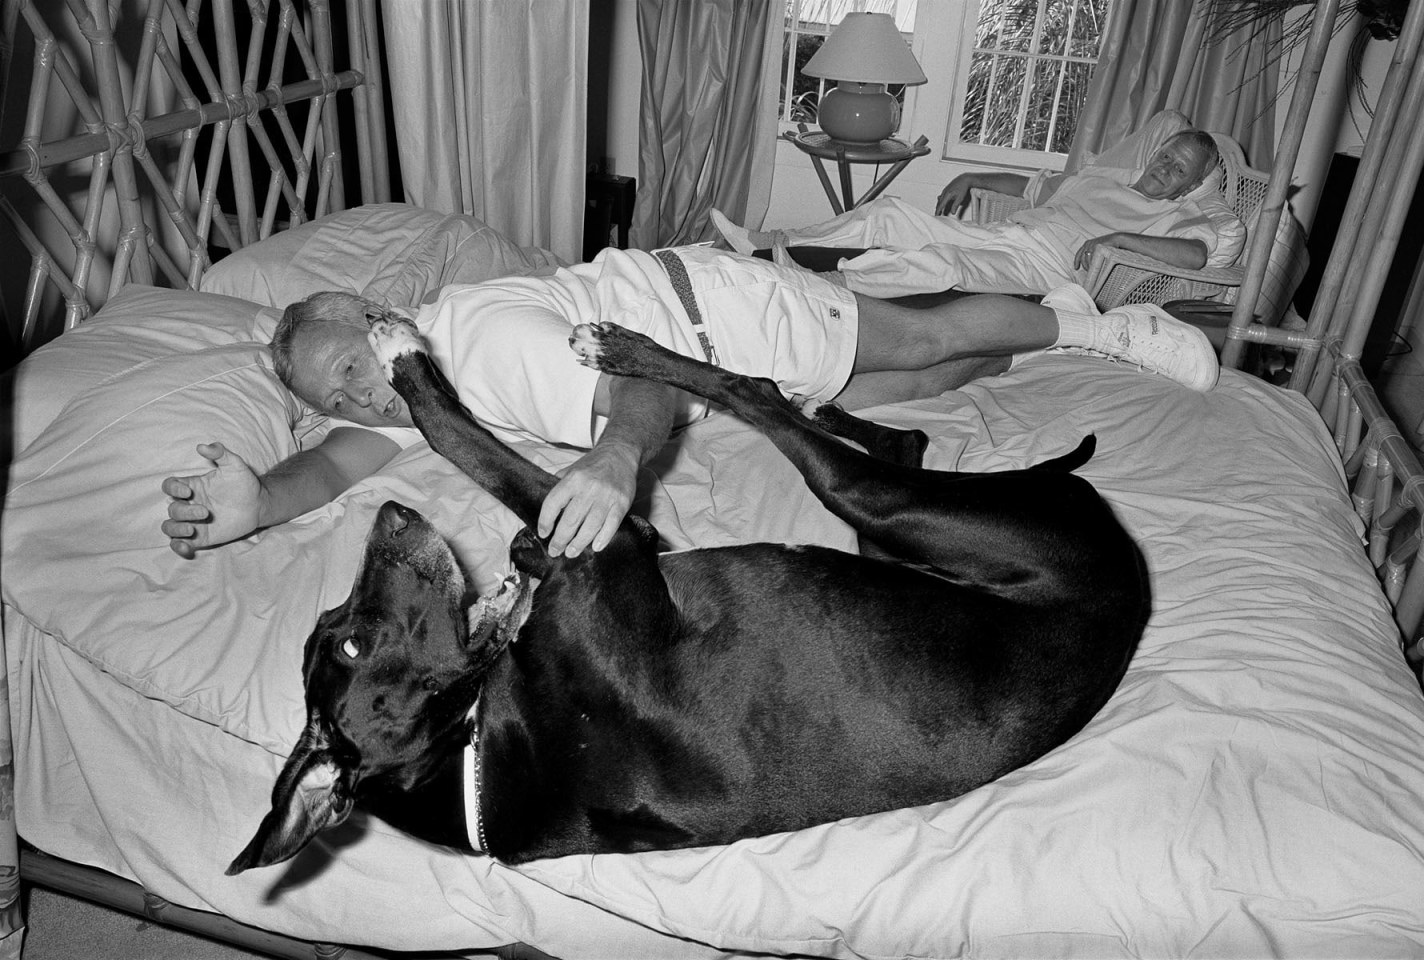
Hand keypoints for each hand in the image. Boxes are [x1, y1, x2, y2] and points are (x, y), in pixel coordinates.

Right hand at [160, 442, 262, 558]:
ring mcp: (192, 522)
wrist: (258, 505)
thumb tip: (202, 446)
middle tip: (205, 512)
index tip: (188, 491)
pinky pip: (180, 543)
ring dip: (176, 529)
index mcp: (191, 486)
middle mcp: (188, 504)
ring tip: (192, 529)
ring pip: (170, 527)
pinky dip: (178, 546)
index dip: (173, 489)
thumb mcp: (235, 465)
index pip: (170, 486)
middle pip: (172, 509)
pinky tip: (187, 548)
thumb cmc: (244, 484)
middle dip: (184, 511)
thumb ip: (221, 454)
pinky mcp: (200, 537)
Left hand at [536, 442, 639, 557]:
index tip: (543, 534)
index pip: (553, 504)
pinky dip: (603, 538)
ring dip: (579, 543)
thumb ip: (558, 486)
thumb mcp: (571, 469)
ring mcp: (607, 496)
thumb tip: (547, 509)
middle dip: (560, 539)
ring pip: (590, 526)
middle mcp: (589, 488)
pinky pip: (611, 525)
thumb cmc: (592, 465)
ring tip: (571, 553)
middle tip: (554, 551)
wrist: (620, 453)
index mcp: (573, 479)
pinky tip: (594, 547)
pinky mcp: (622, 503)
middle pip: (570, 520)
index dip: (545, 521)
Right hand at [934, 174, 977, 216]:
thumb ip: (955, 206)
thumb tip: (953, 212)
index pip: (941, 205)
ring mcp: (945, 190)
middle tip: (937, 214)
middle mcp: (944, 192)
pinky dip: (940, 200)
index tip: (936, 215)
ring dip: (939, 205)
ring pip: (940, 199)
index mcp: (947, 195)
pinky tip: (942, 202)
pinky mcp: (946, 189)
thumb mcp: (960, 198)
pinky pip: (941, 196)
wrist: (964, 179)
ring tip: (939, 209)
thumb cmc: (963, 187)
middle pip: (939, 203)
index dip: (938, 211)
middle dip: (937, 209)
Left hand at [1075, 233, 1126, 270]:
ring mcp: (1093, 245)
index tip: (1076, 268)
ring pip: (1088, 259)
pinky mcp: (1098, 247)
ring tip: (1093, 270)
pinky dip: (1094, 263)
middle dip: (1085, 266)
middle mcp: (1088, 244)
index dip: (1076, 262)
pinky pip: (1094, 257)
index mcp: (1087, 244)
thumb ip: (1091, 254)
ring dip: (1090, 266)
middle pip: (1083, 258)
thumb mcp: (1097, 248)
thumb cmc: (1107, 245)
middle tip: (1088, 271)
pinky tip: (1096, 266)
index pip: (1078, 254)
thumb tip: (1088, 265)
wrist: (1116, 239)